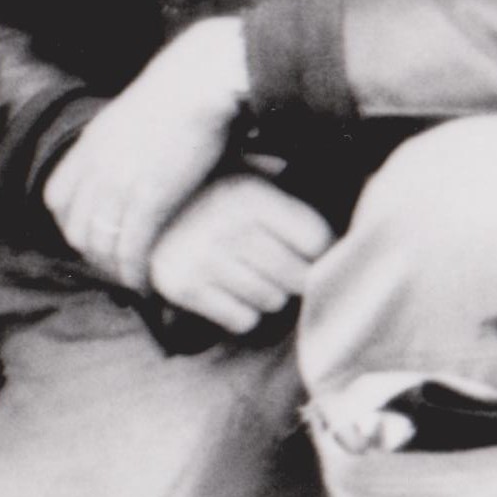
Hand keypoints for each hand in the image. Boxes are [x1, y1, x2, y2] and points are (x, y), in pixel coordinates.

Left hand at [42, 16, 251, 291]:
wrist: (202, 79)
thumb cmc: (181, 95)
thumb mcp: (132, 118)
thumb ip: (120, 145)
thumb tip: (128, 163)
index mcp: (90, 144)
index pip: (57, 200)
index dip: (73, 226)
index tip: (96, 241)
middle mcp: (97, 165)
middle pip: (76, 229)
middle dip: (94, 257)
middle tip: (118, 271)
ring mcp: (121, 182)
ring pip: (102, 244)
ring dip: (116, 271)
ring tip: (135, 282)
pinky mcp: (151, 197)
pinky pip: (132, 248)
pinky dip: (136, 272)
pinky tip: (149, 283)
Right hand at [142, 174, 335, 337]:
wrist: (142, 216)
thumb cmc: (211, 198)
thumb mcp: (248, 175)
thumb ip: (291, 188)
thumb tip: (354, 203)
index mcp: (249, 191)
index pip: (317, 242)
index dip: (318, 250)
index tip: (305, 248)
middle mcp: (224, 222)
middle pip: (298, 276)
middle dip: (293, 275)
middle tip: (273, 263)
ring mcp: (200, 256)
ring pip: (272, 301)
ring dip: (267, 294)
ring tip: (245, 272)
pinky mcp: (182, 286)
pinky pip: (242, 321)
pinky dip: (240, 313)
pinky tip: (225, 290)